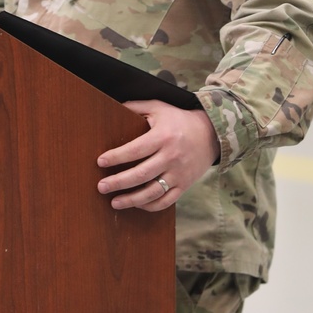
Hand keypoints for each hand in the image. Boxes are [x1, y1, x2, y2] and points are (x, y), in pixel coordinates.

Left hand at [96, 101, 220, 209]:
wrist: (211, 134)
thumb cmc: (179, 120)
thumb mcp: (159, 107)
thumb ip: (136, 107)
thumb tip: (113, 107)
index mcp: (163, 136)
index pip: (136, 149)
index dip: (117, 157)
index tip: (100, 161)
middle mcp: (172, 156)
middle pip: (141, 174)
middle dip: (119, 182)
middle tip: (101, 187)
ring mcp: (179, 173)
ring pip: (153, 192)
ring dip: (132, 200)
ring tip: (114, 202)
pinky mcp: (184, 185)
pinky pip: (166, 201)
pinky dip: (150, 206)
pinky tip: (136, 204)